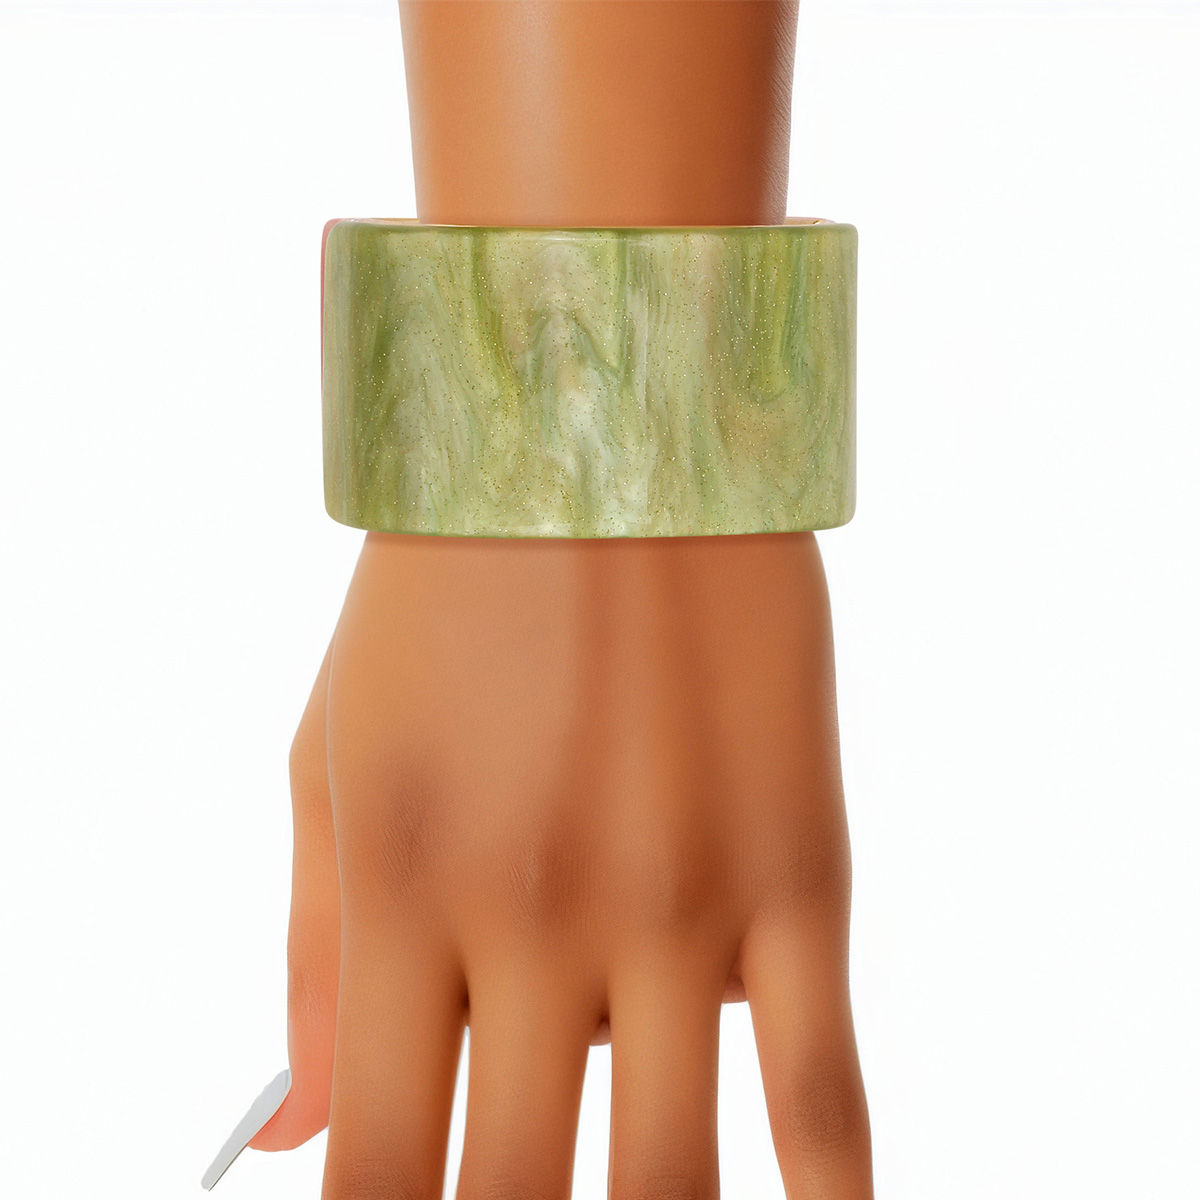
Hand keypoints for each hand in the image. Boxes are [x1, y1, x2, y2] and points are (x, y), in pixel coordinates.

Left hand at [250, 529, 870, 1198]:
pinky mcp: (798, 866)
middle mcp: (535, 914)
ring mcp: (678, 899)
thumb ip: (311, 956)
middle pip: (512, 1196)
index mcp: (400, 886)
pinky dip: (824, 1199)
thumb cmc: (444, 598)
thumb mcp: (335, 755)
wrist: (601, 440)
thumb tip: (301, 1136)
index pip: (377, 1167)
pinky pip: (823, 1085)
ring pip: (668, 1177)